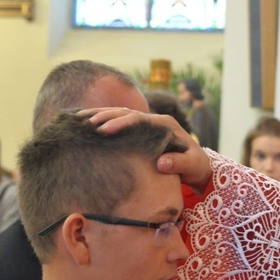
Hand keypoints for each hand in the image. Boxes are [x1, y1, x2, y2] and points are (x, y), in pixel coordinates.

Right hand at [82, 107, 212, 193]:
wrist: (199, 167)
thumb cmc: (197, 167)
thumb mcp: (193, 166)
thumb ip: (180, 163)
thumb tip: (161, 163)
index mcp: (165, 125)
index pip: (139, 119)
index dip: (121, 123)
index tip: (104, 130)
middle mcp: (155, 121)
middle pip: (126, 113)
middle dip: (106, 116)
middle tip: (86, 123)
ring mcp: (148, 124)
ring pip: (121, 114)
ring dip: (101, 115)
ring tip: (80, 119)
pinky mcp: (142, 132)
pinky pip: (121, 123)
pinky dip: (105, 121)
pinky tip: (88, 124)